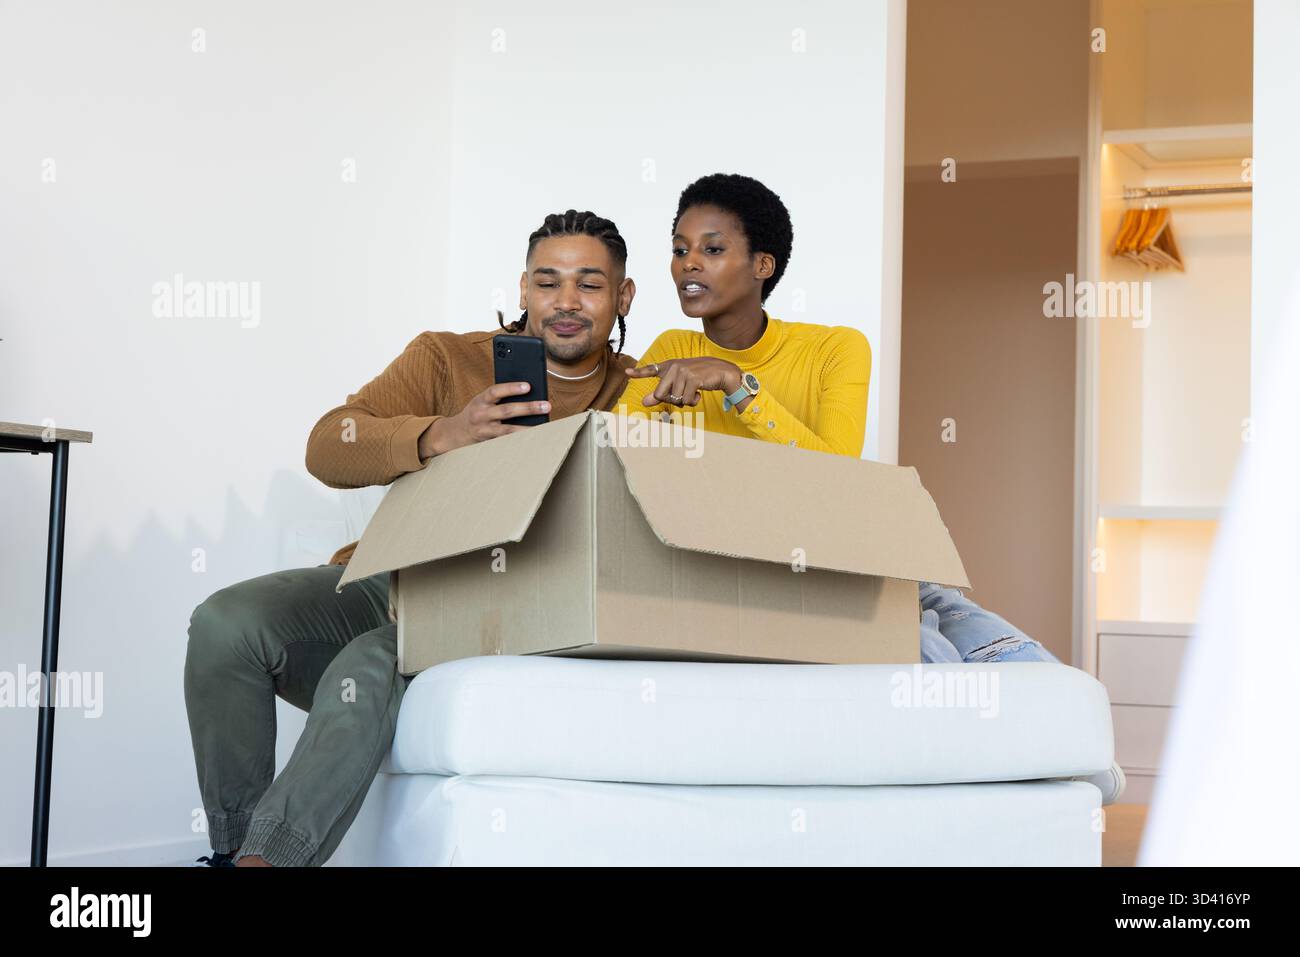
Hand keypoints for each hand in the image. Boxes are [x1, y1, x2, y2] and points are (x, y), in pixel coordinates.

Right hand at [418, 382, 550, 457]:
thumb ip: (499, 399)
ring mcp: (484, 430)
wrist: (454, 434)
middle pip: (507, 410)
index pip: (496, 391)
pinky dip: (519, 440)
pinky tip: (533, 439)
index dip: (511, 388)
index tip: (528, 386)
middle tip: (546, 406)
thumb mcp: (482, 402)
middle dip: (528, 408)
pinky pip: (506, 442)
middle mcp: (481, 414)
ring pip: (508, 430)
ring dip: (527, 428)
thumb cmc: (476, 414)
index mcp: (481, 400)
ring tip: (544, 427)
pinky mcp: (488, 443)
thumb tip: (528, 396)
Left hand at [624, 357, 741, 406]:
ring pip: (675, 399)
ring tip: (692, 392)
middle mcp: (674, 367)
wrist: (721, 372)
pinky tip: (698, 393)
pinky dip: (692, 401)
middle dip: (671, 400)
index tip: (627, 372)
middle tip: (682, 395)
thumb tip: (643, 402)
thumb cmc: (698, 378)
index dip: (638, 372)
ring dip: (684, 401)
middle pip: (661, 395)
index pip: (650, 369)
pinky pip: (686, 400)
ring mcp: (683, 371)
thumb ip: (661, 393)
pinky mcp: (693, 378)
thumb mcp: (679, 385)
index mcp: (669, 366)